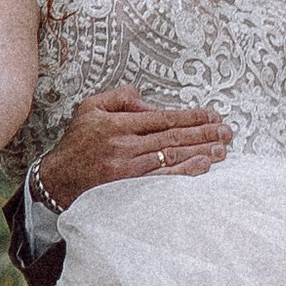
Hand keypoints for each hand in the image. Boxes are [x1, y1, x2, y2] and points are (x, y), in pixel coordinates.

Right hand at [36, 88, 230, 208]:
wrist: (58, 179)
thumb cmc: (77, 142)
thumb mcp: (91, 107)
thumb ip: (120, 97)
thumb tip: (148, 100)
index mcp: (118, 124)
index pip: (162, 118)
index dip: (190, 116)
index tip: (212, 114)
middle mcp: (124, 145)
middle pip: (172, 137)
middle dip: (203, 133)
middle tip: (227, 131)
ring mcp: (128, 169)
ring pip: (171, 157)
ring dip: (200, 152)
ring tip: (222, 149)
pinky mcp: (129, 188)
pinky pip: (162, 179)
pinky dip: (184, 172)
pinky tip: (202, 167)